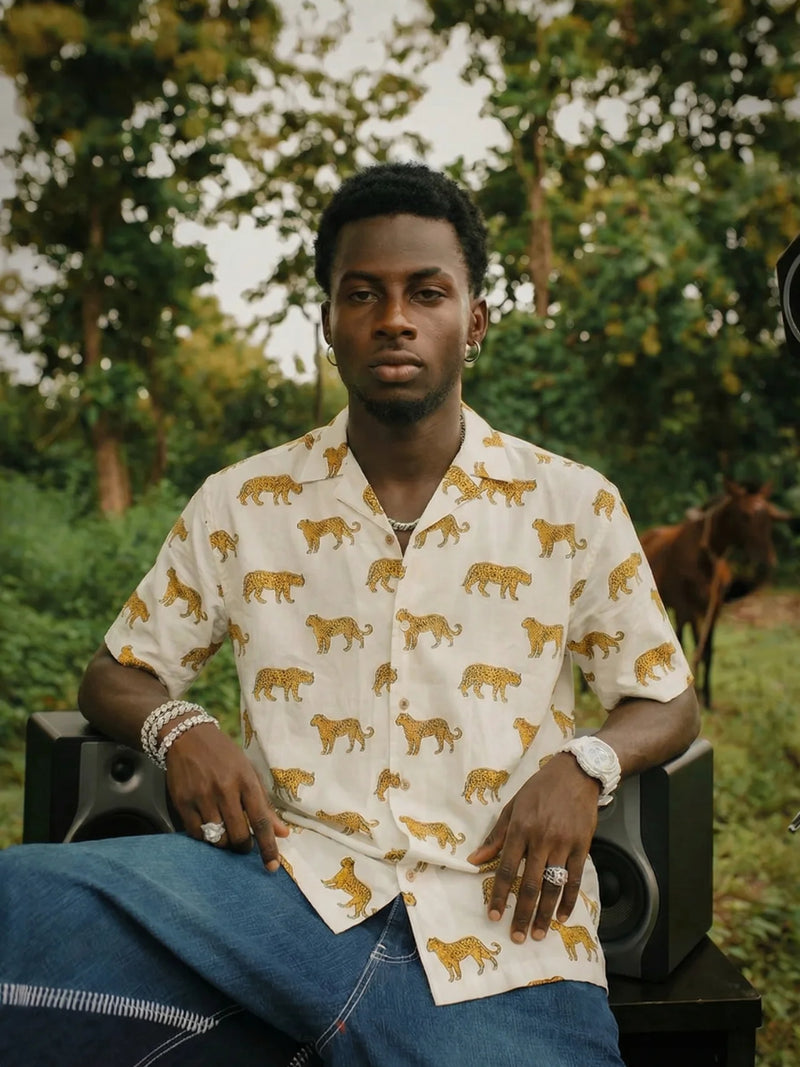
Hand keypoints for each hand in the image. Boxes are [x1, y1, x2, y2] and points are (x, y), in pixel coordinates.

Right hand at [165, 723, 288, 869]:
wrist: (187, 736)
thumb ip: (264, 803)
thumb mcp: (248, 772)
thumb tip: (282, 833)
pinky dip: (206, 838)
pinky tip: (209, 828)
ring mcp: (202, 797)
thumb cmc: (224, 755)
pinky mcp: (182, 802)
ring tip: (226, 833)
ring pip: (218, 838)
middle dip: (244, 847)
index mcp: (246, 780)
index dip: (268, 847)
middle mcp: (224, 790)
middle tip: (244, 843)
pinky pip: (197, 834)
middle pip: (239, 835)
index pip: (261, 820)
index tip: (272, 867)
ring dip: (225, 843)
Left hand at [466, 753, 599, 941]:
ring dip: (545, 914)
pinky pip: (575, 879)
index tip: (495, 916)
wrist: (575, 774)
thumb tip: (474, 860)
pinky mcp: (583, 846)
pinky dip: (569, 900)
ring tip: (538, 934)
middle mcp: (541, 839)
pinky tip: (563, 917)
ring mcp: (564, 844)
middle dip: (522, 913)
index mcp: (520, 829)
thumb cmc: (539, 789)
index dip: (500, 895)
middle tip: (517, 937)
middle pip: (531, 884)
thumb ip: (495, 836)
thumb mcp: (512, 807)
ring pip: (553, 886)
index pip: (507, 869)